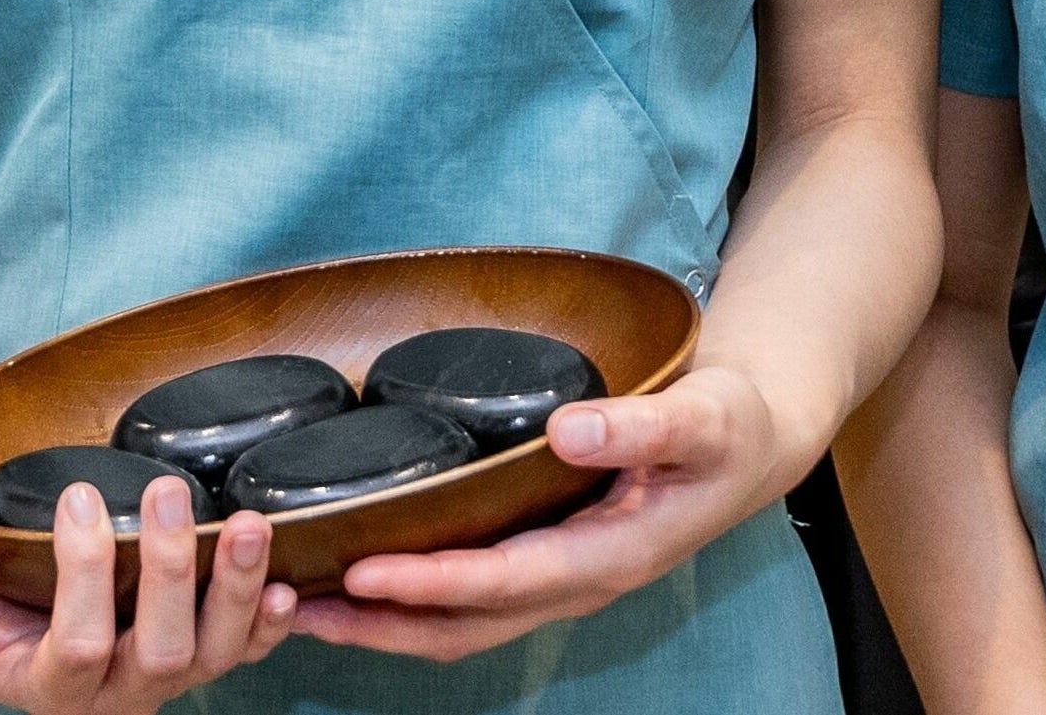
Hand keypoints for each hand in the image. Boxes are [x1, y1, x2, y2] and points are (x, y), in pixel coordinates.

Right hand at [0, 474, 296, 712]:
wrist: (8, 615)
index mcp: (55, 689)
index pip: (81, 646)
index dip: (84, 573)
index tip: (81, 495)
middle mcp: (122, 693)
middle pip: (162, 653)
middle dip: (170, 571)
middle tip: (167, 491)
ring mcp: (170, 674)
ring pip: (217, 652)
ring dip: (236, 587)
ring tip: (248, 522)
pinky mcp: (206, 651)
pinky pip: (249, 649)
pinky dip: (270, 621)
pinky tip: (285, 584)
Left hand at [292, 365, 792, 661]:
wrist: (752, 445)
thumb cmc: (727, 428)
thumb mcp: (701, 418)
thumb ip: (640, 425)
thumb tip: (567, 429)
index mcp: (611, 555)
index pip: (505, 581)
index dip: (433, 583)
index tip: (364, 574)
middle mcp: (578, 580)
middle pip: (466, 626)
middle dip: (380, 625)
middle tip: (293, 610)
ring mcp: (562, 578)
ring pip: (462, 624)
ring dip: (384, 622)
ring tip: (304, 604)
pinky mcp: (548, 561)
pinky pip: (472, 600)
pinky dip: (413, 601)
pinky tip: (366, 576)